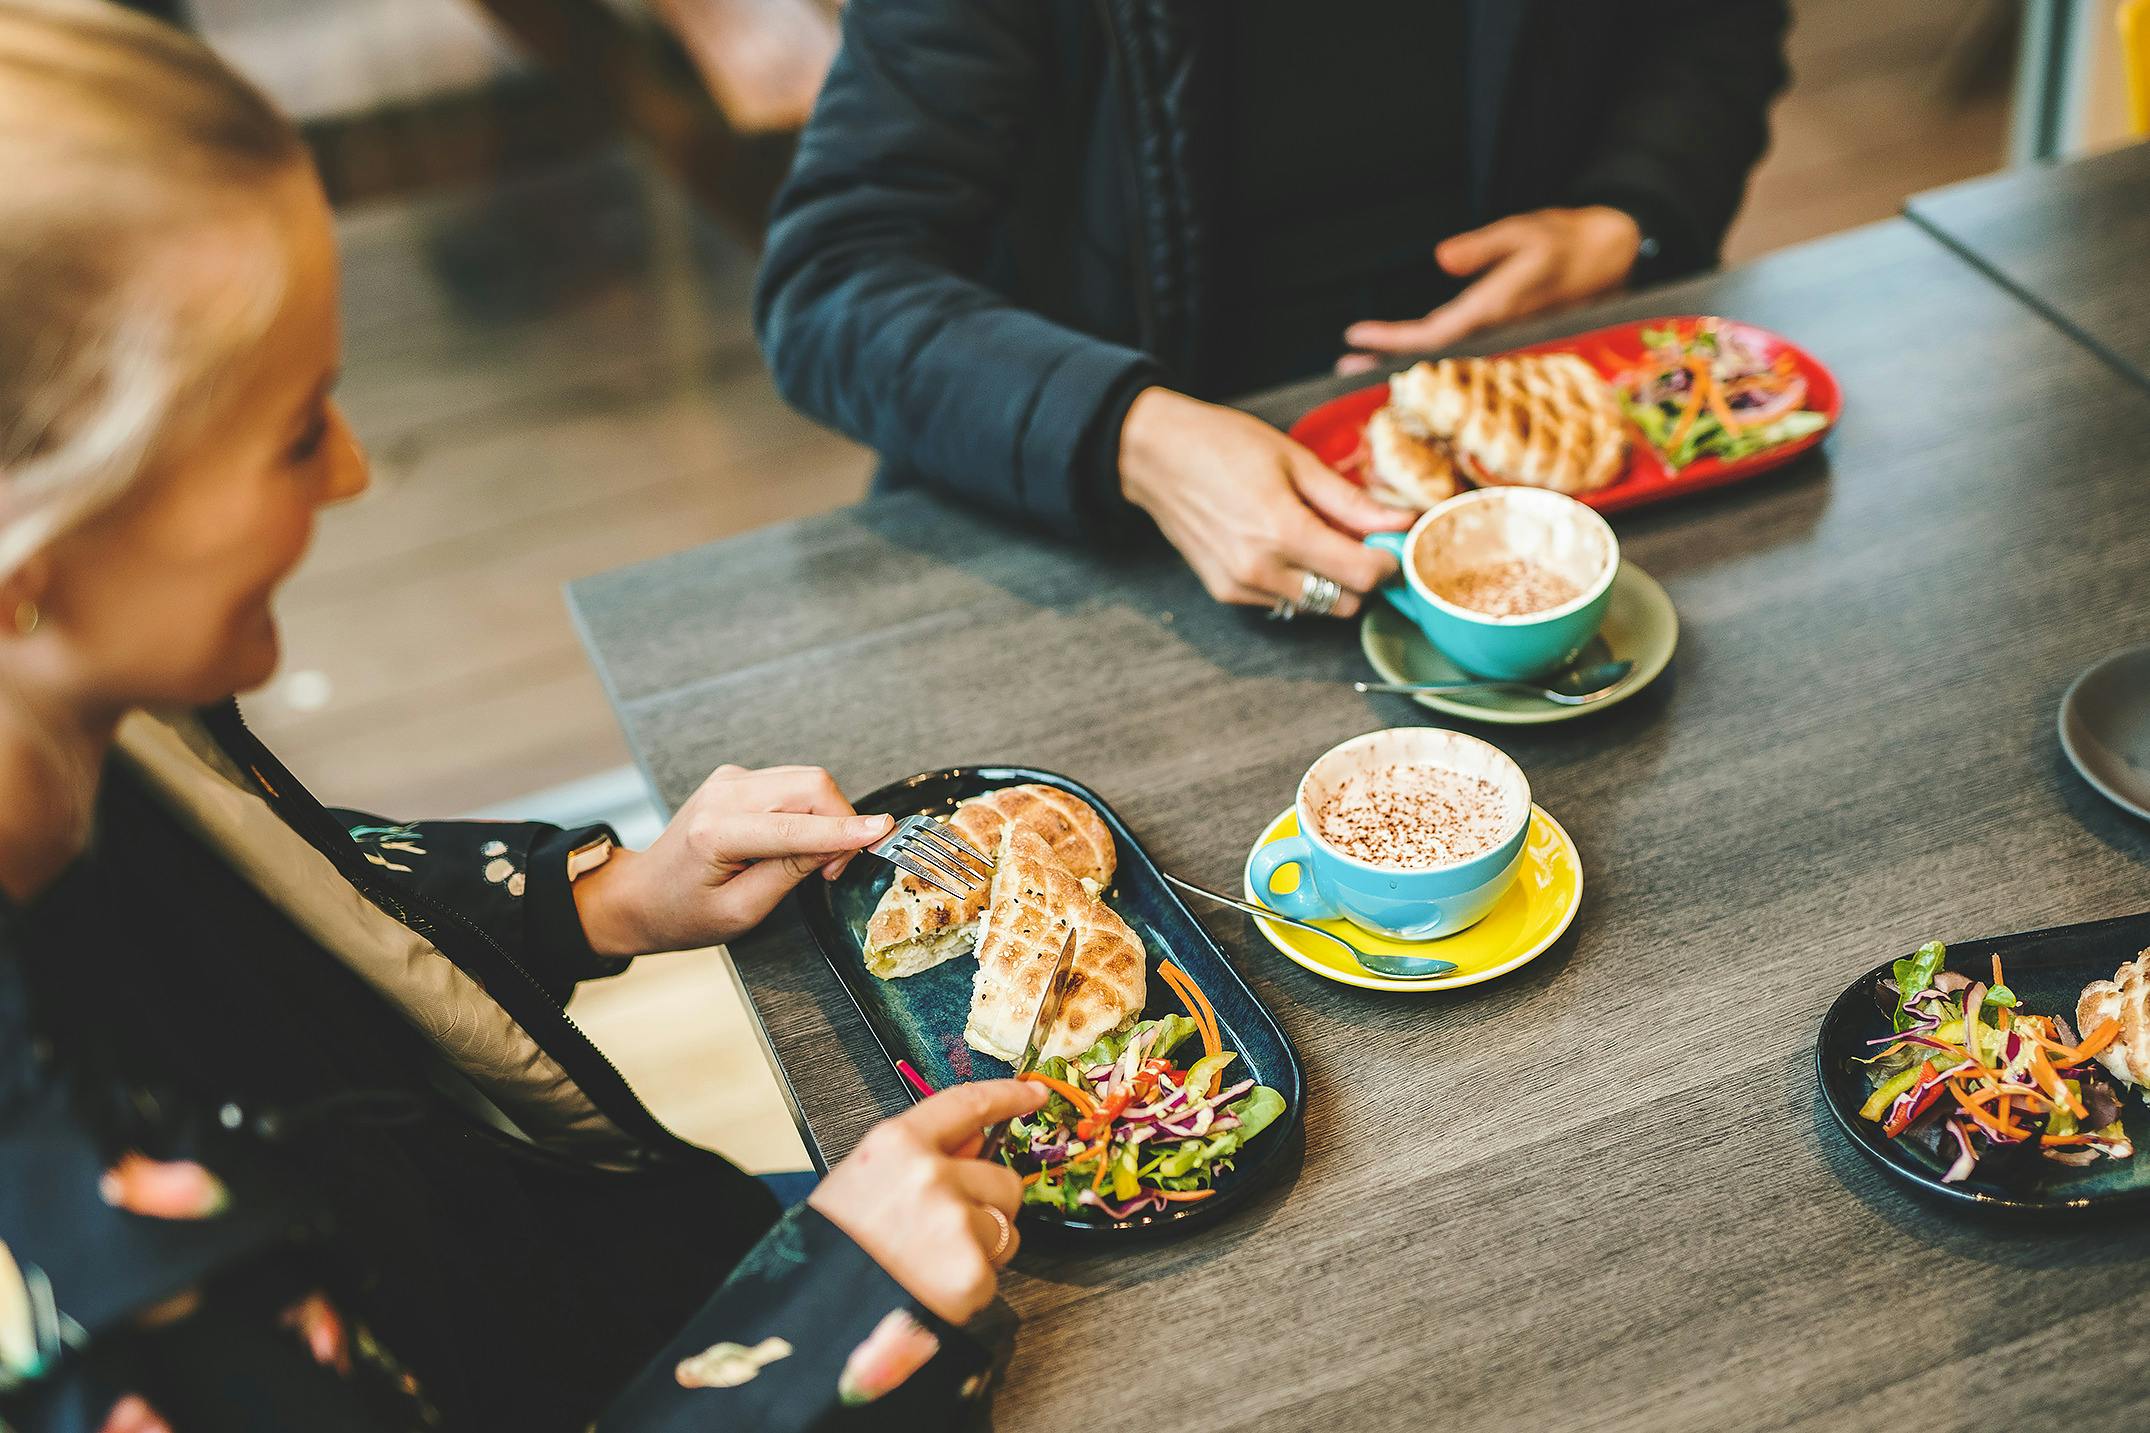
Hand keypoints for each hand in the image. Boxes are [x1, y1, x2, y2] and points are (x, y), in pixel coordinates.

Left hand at [573, 764, 892, 956]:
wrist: (641, 895)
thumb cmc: (683, 913)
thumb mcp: (741, 911)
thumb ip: (790, 872)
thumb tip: (839, 846)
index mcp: (716, 832)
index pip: (796, 826)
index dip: (844, 830)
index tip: (882, 831)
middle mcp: (724, 794)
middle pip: (810, 786)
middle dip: (841, 823)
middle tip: (835, 870)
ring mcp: (731, 780)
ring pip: (807, 780)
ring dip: (828, 818)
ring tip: (816, 862)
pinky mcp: (738, 779)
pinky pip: (793, 784)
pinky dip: (811, 811)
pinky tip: (797, 842)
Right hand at [810, 1080, 1048, 1322]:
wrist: (812, 1310)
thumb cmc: (834, 1245)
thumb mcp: (865, 1179)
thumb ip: (922, 1155)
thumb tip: (975, 1138)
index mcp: (898, 1144)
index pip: (969, 1104)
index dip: (1009, 1098)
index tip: (1034, 1094)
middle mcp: (931, 1175)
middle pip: (1003, 1180)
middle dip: (988, 1206)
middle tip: (946, 1232)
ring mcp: (954, 1223)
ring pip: (1006, 1230)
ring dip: (982, 1249)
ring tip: (930, 1266)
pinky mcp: (969, 1273)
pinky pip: (994, 1275)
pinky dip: (970, 1289)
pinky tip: (931, 1291)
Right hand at [1119, 386, 1406, 613]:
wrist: (1155, 455)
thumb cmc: (1222, 445)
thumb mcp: (1296, 461)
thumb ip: (1351, 500)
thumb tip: (1402, 522)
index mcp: (1284, 532)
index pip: (1364, 575)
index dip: (1389, 562)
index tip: (1392, 541)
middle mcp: (1262, 571)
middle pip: (1346, 603)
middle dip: (1361, 575)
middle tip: (1357, 537)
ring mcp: (1241, 587)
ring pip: (1316, 608)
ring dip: (1330, 582)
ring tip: (1315, 537)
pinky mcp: (1226, 593)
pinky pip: (1284, 602)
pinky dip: (1296, 582)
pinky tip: (1280, 546)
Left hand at [1335, 206, 1641, 374]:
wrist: (1612, 256)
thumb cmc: (1566, 238)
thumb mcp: (1526, 230)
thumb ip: (1484, 246)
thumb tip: (1442, 259)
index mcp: (1497, 310)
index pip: (1434, 335)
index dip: (1393, 340)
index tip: (1355, 336)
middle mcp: (1498, 334)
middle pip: (1434, 358)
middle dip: (1387, 365)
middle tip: (1341, 371)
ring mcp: (1503, 341)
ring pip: (1445, 360)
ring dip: (1404, 365)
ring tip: (1361, 369)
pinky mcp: (1507, 339)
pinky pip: (1461, 355)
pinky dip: (1429, 357)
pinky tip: (1406, 360)